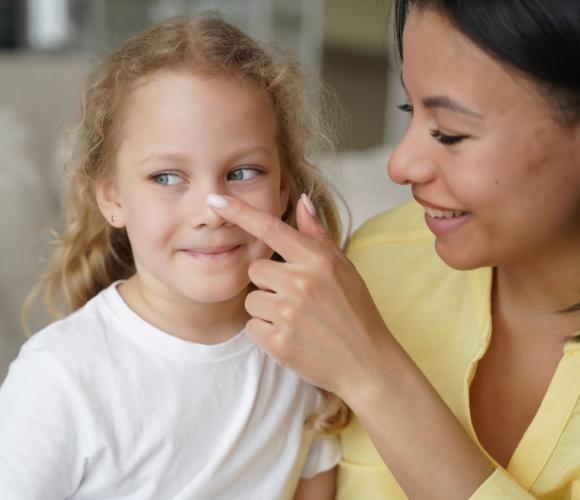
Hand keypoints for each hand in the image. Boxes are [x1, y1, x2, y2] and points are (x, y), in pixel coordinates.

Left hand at [206, 193, 393, 402]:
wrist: (367, 363)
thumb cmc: (355, 311)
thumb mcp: (343, 267)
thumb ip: (317, 235)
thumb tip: (302, 200)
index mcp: (317, 260)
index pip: (270, 228)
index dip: (239, 212)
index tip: (215, 199)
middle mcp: (301, 283)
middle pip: (254, 270)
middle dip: (268, 283)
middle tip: (296, 298)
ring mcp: (289, 314)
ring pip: (251, 300)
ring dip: (266, 309)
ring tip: (296, 319)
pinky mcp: (279, 343)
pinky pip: (252, 327)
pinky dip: (266, 333)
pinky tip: (292, 337)